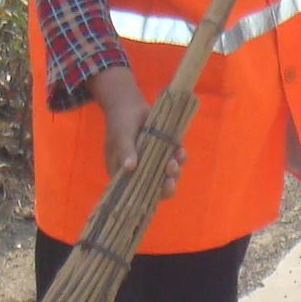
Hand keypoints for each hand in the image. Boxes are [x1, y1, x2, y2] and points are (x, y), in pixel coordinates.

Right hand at [88, 66, 181, 194]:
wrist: (130, 104)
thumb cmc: (120, 122)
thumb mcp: (121, 135)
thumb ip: (125, 150)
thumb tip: (130, 167)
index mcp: (124, 174)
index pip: (136, 193)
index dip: (149, 197)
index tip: (158, 191)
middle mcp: (140, 172)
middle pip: (156, 188)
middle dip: (166, 187)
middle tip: (170, 180)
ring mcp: (153, 163)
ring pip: (167, 175)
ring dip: (174, 172)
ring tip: (175, 161)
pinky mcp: (164, 152)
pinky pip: (174, 160)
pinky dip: (179, 158)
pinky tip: (180, 151)